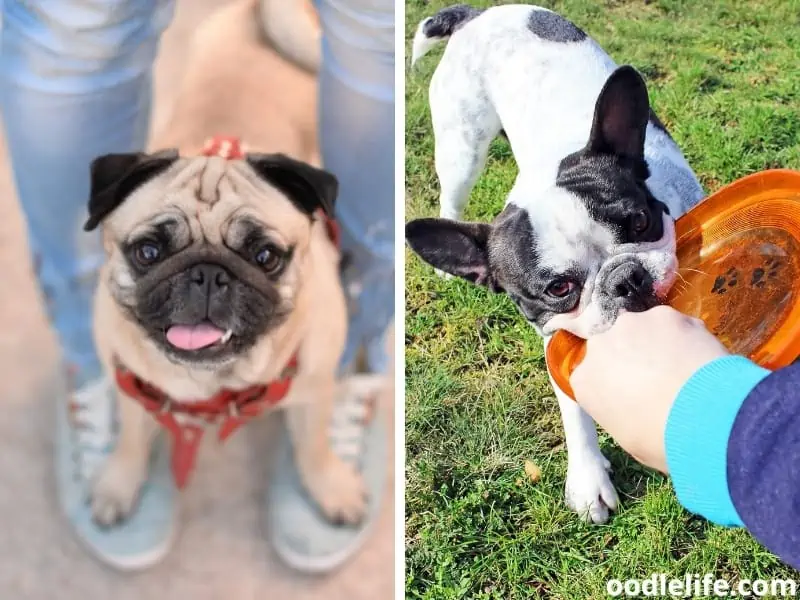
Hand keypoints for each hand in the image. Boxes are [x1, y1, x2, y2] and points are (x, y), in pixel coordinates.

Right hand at [570, 306, 728, 471]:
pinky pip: (672, 324)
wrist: (703, 419)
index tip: (636, 396)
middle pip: (613, 347)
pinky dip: (684, 337)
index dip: (616, 384)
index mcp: (584, 381)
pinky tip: (700, 358)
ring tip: (684, 368)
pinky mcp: (663, 314)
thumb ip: (622, 411)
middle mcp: (599, 347)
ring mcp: (630, 326)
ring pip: (643, 330)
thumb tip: (638, 405)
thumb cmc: (662, 440)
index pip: (594, 376)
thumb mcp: (629, 437)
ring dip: (658, 344)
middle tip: (661, 379)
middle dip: (632, 357)